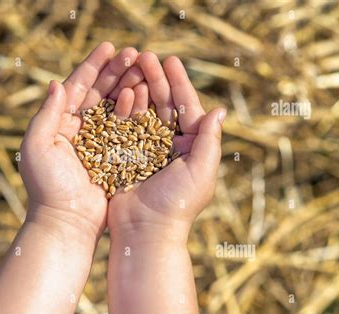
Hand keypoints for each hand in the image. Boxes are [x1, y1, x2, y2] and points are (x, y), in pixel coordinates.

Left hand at [19, 42, 140, 242]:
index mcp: (60, 123)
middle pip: (99, 92)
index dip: (92, 66)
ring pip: (115, 106)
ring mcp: (99, 141)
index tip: (109, 47)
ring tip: (143, 68)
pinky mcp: (115, 155)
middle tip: (134, 53)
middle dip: (115, 71)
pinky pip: (126, 128)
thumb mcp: (37, 147)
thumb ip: (46, 114)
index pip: (77, 87)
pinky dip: (135, 111)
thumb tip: (56, 83)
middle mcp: (80, 128)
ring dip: (128, 85)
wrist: (67, 222)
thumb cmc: (47, 186)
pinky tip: (146, 96)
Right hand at [108, 52, 225, 243]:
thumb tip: (219, 109)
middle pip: (162, 105)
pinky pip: (123, 127)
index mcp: (190, 147)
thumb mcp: (201, 171)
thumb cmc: (177, 204)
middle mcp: (168, 145)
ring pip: (142, 111)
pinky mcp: (124, 156)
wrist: (145, 232)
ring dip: (138, 88)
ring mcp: (144, 149)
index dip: (179, 83)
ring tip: (131, 67)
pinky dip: (122, 108)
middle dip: (155, 79)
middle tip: (145, 55)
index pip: (185, 108)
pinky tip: (119, 91)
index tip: (170, 60)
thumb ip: (209, 140)